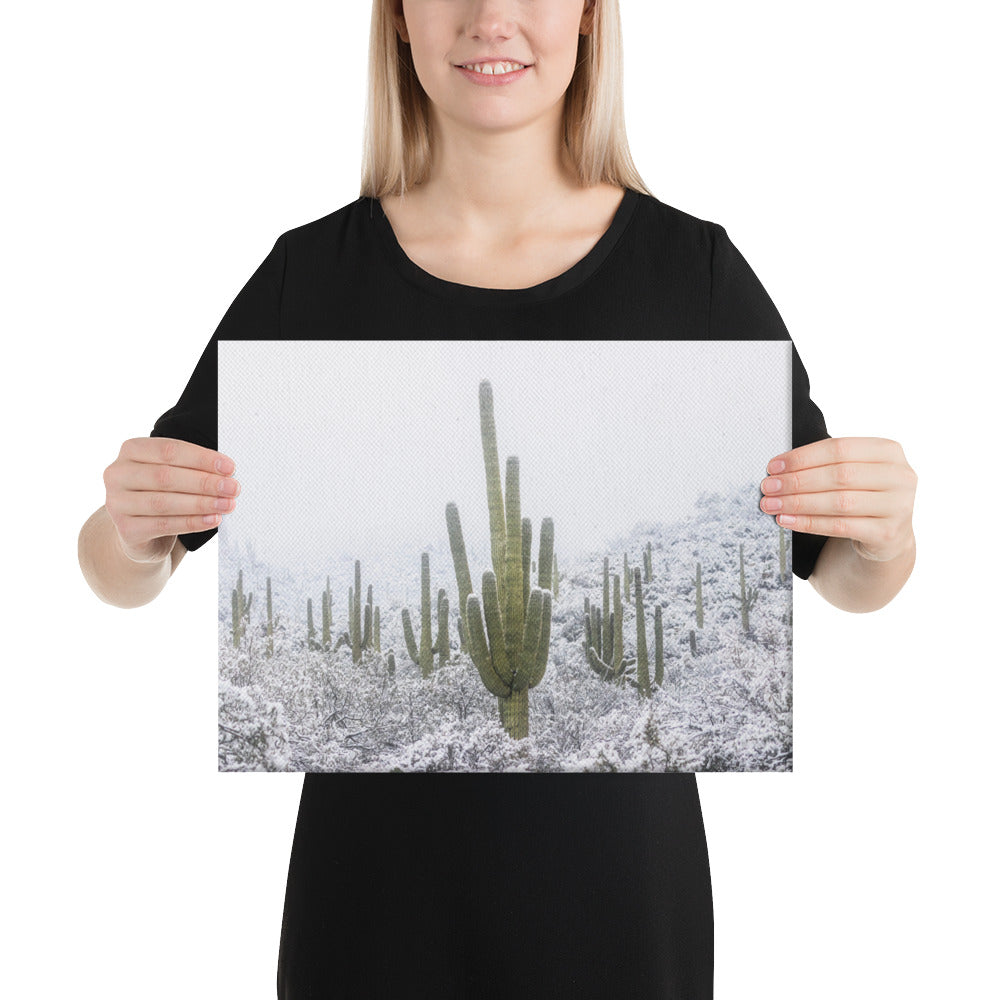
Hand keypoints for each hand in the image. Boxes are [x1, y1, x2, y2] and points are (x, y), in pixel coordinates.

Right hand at [103, 437, 239, 562]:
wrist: (141, 532)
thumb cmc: (162, 494)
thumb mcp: (172, 474)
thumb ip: (191, 468)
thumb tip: (227, 472)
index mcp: (131, 451)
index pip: (169, 450)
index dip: (201, 458)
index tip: (229, 467)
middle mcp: (118, 474)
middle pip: (166, 476)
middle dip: (204, 482)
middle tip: (232, 488)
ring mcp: (117, 502)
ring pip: (164, 502)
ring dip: (201, 503)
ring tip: (227, 505)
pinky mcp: (126, 529)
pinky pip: (164, 524)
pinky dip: (192, 522)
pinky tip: (212, 520)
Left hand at [760, 437, 916, 562]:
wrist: (887, 535)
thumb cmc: (862, 495)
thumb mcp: (854, 472)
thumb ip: (826, 464)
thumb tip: (778, 469)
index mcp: (889, 451)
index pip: (839, 448)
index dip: (803, 457)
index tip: (774, 466)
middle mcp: (900, 476)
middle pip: (839, 475)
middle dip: (797, 481)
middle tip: (768, 487)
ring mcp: (899, 506)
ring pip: (839, 502)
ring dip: (799, 503)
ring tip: (772, 505)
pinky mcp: (888, 533)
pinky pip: (840, 526)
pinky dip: (809, 523)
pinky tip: (787, 521)